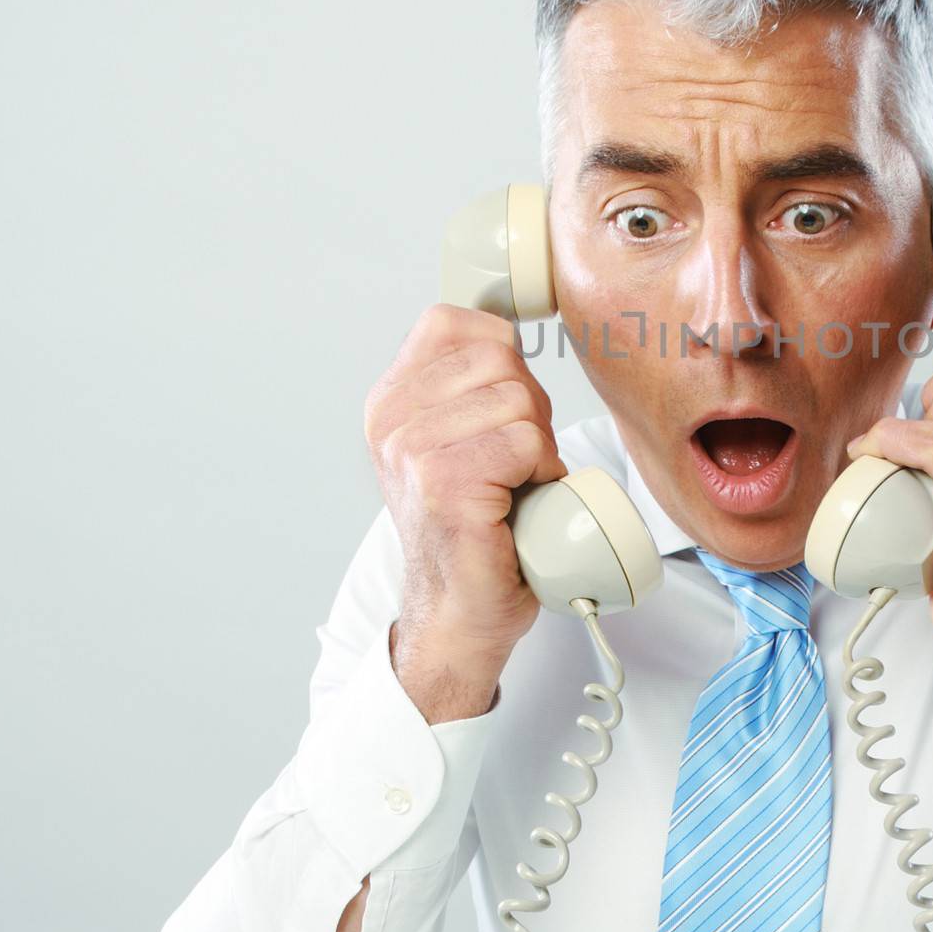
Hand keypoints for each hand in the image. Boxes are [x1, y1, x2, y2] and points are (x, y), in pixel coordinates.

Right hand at [364, 303, 566, 691]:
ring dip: (538, 445)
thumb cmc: (477, 525)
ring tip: (513, 485)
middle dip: (529, 407)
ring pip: (519, 400)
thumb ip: (471, 383)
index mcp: (390, 399)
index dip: (502, 358)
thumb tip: (512, 334)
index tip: (502, 411)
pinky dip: (542, 472)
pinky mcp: (443, 484)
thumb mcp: (458, 437)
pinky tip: (518, 503)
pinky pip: (526, 442)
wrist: (461, 610)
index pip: (456, 322)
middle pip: (500, 357)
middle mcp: (390, 420)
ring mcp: (411, 451)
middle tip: (514, 461)